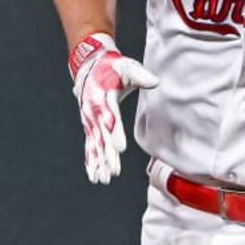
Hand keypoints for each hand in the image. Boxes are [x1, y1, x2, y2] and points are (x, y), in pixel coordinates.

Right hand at [68, 32, 158, 184]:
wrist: (90, 65)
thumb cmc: (113, 68)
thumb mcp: (127, 68)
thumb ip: (140, 76)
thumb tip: (155, 81)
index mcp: (104, 99)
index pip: (111, 119)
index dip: (115, 133)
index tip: (119, 148)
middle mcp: (94, 112)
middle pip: (102, 137)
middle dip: (107, 155)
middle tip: (113, 171)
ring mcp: (90, 120)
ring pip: (94, 145)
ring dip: (98, 162)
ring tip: (103, 179)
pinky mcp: (89, 125)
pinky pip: (89, 145)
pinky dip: (91, 160)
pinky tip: (94, 175)